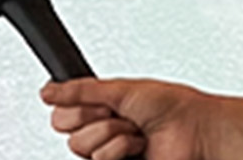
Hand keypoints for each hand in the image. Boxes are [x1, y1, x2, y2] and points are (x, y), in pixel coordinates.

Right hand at [41, 77, 242, 159]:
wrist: (196, 131)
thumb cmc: (170, 106)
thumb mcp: (118, 88)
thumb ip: (79, 90)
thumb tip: (47, 91)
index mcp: (103, 108)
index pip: (62, 112)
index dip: (78, 105)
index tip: (103, 102)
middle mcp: (104, 132)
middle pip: (68, 131)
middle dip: (95, 118)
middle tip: (122, 115)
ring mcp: (112, 155)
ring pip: (81, 147)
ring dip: (112, 135)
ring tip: (136, 132)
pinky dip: (118, 151)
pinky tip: (139, 146)